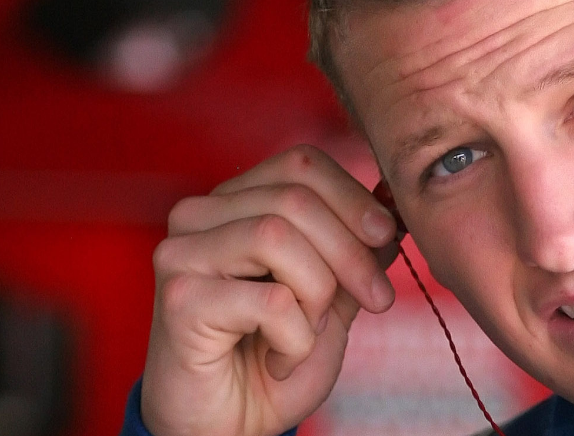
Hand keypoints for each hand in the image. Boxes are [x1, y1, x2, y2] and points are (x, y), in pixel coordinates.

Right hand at [141, 145, 398, 435]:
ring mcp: (181, 254)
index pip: (301, 163)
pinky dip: (296, 338)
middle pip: (296, 198)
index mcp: (235, 202)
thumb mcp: (332, 293)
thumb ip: (356, 245)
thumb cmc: (272, 356)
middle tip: (376, 299)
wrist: (229, 425)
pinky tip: (279, 358)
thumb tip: (394, 202)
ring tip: (311, 331)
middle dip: (351, 252)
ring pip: (277, 238)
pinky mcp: (179, 300)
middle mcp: (199, 217)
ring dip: (318, 295)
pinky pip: (270, 299)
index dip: (353, 197)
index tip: (388, 237)